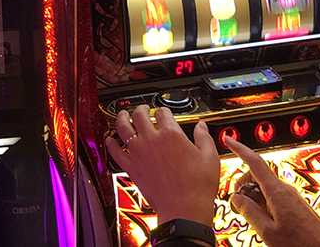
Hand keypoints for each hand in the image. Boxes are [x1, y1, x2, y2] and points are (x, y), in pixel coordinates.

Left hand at [106, 106, 219, 225]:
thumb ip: (204, 137)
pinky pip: (116, 153)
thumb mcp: (210, 156)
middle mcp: (153, 140)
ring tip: (123, 115)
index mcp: (172, 134)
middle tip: (143, 109)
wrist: (184, 209)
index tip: (165, 113)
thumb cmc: (198, 186)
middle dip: (141, 109)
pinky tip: (110, 139)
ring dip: (122, 118)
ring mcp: (139, 154)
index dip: (164, 110)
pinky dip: (111, 144)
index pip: (163, 112)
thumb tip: (201, 126)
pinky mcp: (132, 169)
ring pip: (124, 129)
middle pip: (140, 115)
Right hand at [226, 137, 319, 246]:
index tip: (229, 140)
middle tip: (237, 205)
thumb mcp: (267, 231)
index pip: (254, 162)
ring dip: (251, 196)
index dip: (240, 149)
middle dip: (242, 185)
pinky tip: (262, 220)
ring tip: (250, 217)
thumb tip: (236, 198)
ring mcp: (289, 195)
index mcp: (277, 192)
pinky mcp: (292, 203)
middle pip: (256, 175)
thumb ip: (249, 212)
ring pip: (263, 187)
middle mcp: (284, 189)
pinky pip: (271, 195)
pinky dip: (261, 202)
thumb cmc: (300, 242)